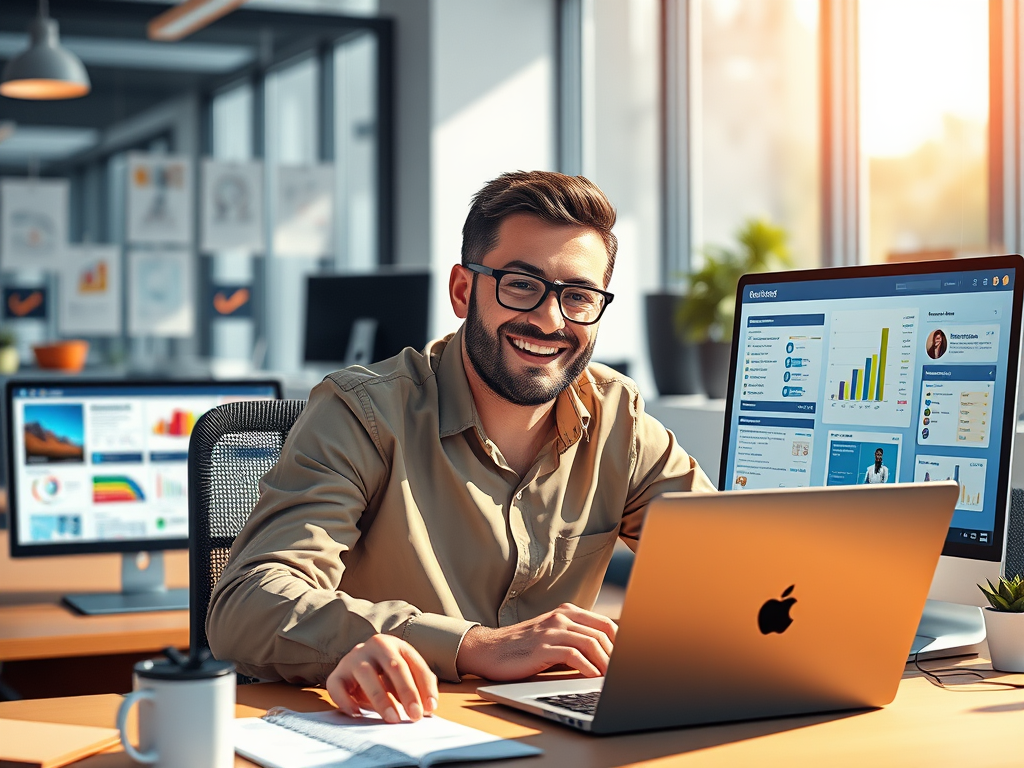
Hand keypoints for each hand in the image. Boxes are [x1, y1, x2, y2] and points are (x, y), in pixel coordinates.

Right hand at [325, 635, 438, 722]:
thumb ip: (420, 686)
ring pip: (366, 674)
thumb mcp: (407, 673)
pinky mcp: (336, 674)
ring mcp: (353, 658)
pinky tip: (358, 713)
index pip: (415, 664)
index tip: (430, 708)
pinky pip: (337, 687)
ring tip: (392, 718)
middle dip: (407, 692)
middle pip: (394, 666)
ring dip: (381, 698)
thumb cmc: (388, 672)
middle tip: (415, 715)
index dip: (425, 687)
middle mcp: (375, 647)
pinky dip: (346, 701)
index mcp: (397, 645)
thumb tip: (428, 707)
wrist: (358, 663)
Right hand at [456, 603, 616, 680]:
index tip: (630, 660)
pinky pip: (574, 655)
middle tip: (624, 675)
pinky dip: (588, 667)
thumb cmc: (522, 648)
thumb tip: (606, 658)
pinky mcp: (543, 646)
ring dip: (606, 664)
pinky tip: (592, 678)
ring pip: (592, 643)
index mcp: (567, 612)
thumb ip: (575, 639)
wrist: (489, 650)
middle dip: (617, 656)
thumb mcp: (552, 637)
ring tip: (612, 680)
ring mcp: (552, 630)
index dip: (622, 643)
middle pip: (603, 633)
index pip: (606, 624)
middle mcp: (561, 617)